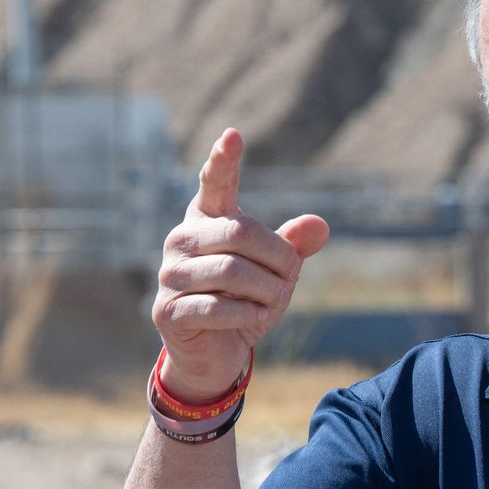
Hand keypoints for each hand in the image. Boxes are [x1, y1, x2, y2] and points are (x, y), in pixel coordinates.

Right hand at [152, 129, 329, 398]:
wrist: (214, 354)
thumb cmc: (245, 302)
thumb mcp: (276, 274)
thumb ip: (294, 247)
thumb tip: (320, 226)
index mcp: (207, 220)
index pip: (215, 183)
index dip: (223, 160)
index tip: (234, 134)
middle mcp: (182, 240)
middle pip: (240, 232)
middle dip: (278, 259)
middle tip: (288, 280)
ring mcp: (169, 274)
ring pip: (232, 271)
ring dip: (267, 291)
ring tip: (271, 304)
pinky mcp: (167, 310)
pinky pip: (219, 307)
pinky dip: (249, 316)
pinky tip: (255, 320)